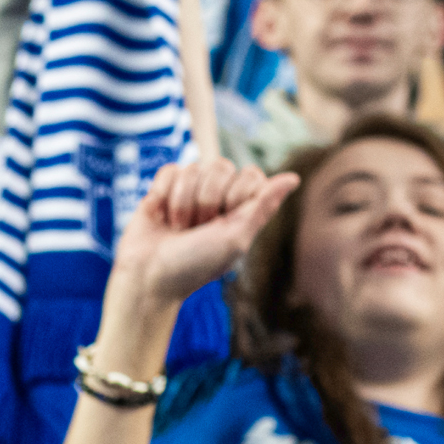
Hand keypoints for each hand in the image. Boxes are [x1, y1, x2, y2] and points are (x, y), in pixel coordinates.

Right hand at [107, 158, 299, 314]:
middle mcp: (217, 196)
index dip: (236, 194)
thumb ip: (263, 206)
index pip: (250, 175)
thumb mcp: (235, 239)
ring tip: (177, 228)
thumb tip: (294, 177)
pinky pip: (170, 170)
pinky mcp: (163, 188)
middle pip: (220, 166)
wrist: (148, 277)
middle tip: (197, 230)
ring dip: (182, 203)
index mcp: (240, 209)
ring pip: (192, 168)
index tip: (225, 222)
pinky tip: (160, 216)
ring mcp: (189, 190)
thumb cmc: (195, 265)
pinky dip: (163, 195)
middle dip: (206, 201)